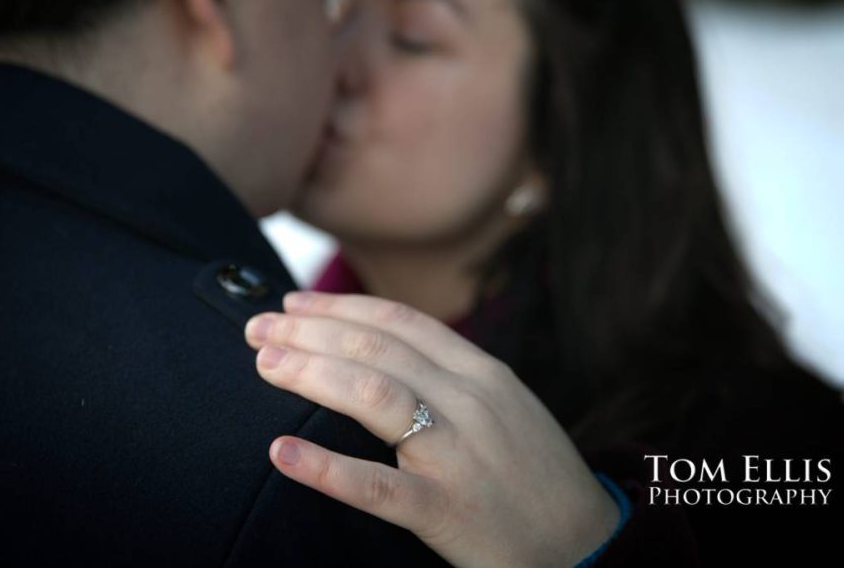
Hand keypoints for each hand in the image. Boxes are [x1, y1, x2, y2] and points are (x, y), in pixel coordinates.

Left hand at [244, 291, 620, 567]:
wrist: (585, 544)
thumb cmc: (534, 473)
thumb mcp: (504, 406)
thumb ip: (451, 375)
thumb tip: (383, 349)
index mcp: (482, 373)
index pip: (400, 322)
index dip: (340, 306)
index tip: (293, 301)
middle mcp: (470, 401)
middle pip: (377, 348)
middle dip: (310, 331)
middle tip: (258, 327)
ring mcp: (458, 454)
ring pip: (374, 395)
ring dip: (310, 373)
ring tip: (263, 363)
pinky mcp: (446, 510)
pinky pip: (377, 487)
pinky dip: (325, 468)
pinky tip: (282, 451)